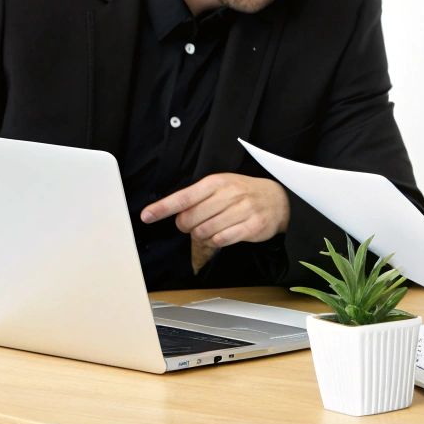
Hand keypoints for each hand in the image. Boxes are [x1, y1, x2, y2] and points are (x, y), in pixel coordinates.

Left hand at [142, 173, 290, 272]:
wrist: (277, 199)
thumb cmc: (242, 193)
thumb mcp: (220, 187)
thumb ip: (197, 198)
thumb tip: (173, 213)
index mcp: (216, 182)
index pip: (183, 196)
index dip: (163, 208)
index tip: (146, 216)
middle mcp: (229, 194)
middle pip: (191, 219)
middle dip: (186, 226)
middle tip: (194, 224)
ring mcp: (242, 210)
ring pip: (205, 232)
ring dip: (202, 236)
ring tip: (212, 229)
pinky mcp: (252, 226)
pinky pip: (222, 240)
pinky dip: (217, 241)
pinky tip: (222, 235)